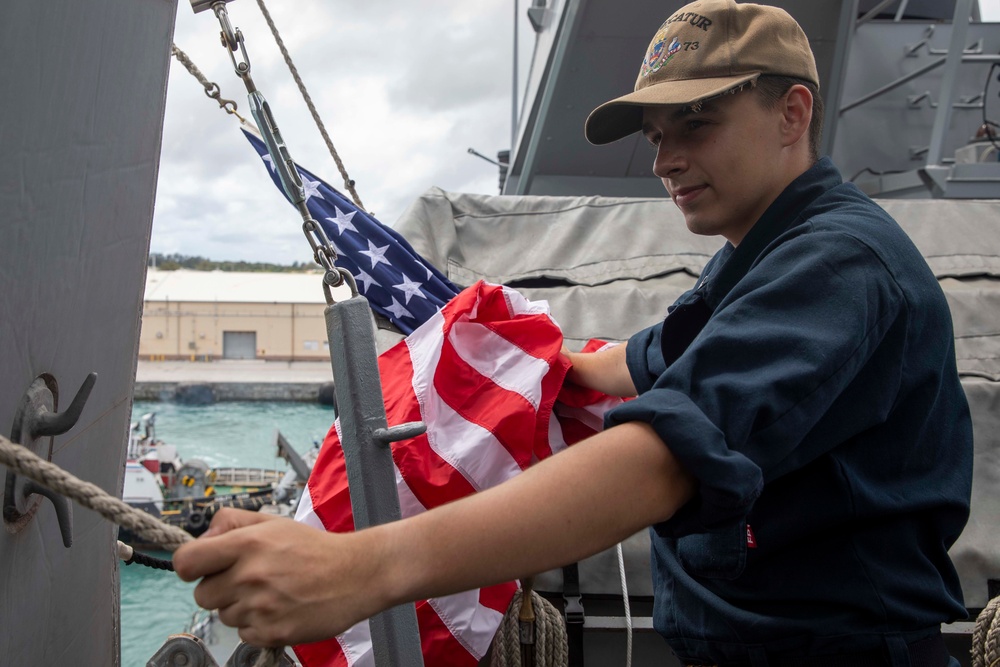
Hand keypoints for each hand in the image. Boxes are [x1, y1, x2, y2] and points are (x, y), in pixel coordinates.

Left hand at [173, 508, 386, 646]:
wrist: (356, 575)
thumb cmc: (314, 549)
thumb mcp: (273, 522)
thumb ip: (231, 522)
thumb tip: (202, 539)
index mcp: (246, 544)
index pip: (186, 563)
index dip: (191, 566)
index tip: (202, 567)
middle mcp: (249, 576)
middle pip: (202, 595)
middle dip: (219, 588)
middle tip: (248, 579)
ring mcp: (260, 608)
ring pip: (224, 616)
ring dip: (241, 607)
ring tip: (271, 592)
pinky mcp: (271, 633)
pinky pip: (243, 634)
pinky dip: (257, 624)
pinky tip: (280, 608)